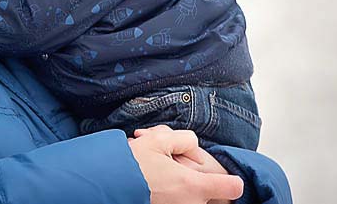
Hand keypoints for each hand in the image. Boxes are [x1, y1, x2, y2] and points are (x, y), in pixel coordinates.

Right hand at [127, 126, 242, 203]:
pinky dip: (171, 191)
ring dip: (180, 181)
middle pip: (209, 191)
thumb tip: (193, 145)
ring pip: (193, 196)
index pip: (232, 188)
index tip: (229, 179)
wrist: (104, 185)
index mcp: (192, 184)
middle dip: (195, 173)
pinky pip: (179, 201)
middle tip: (170, 161)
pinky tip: (152, 179)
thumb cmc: (129, 165)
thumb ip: (184, 139)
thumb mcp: (157, 140)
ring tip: (155, 167)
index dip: (232, 180)